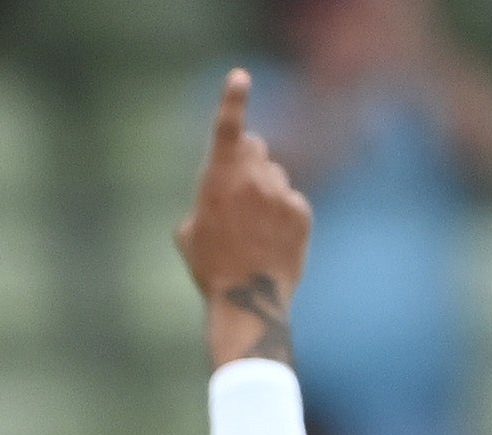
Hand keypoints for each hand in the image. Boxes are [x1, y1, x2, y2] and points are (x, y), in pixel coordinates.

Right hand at [178, 70, 313, 368]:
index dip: (233, 99)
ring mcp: (281, 192)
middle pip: (256, 148)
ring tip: (254, 233)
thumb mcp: (189, 232)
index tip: (240, 76)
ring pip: (275, 177)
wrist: (248, 300)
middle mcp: (253, 178)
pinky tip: (272, 241)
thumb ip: (206, 198)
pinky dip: (283, 215)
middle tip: (238, 194)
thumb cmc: (210, 268)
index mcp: (219, 179)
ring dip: (266, 193)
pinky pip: (291, 200)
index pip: (228, 129)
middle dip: (248, 162)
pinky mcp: (302, 209)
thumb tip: (222, 192)